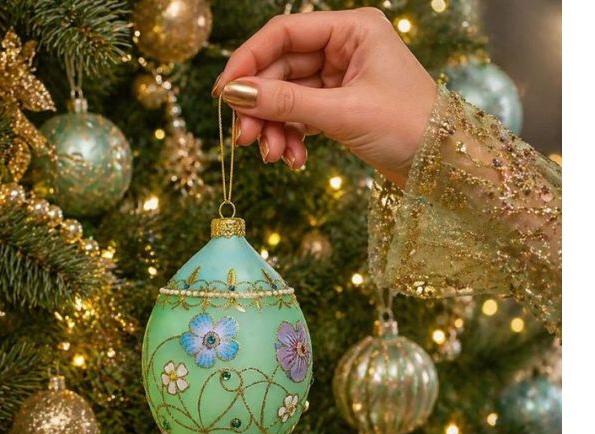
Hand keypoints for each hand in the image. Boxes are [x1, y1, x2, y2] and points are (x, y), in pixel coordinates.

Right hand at [213, 8, 437, 186]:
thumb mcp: (343, 113)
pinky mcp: (338, 106)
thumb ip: (286, 102)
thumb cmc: (410, 127)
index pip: (284, 33)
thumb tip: (236, 94)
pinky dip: (291, 137)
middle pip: (280, 69)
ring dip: (274, 128)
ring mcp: (340, 78)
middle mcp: (344, 48)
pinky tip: (294, 159)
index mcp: (352, 30)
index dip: (249, 61)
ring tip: (274, 157)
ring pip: (287, 96)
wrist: (445, 166)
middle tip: (245, 139)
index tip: (225, 93)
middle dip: (261, 106)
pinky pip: (300, 116)